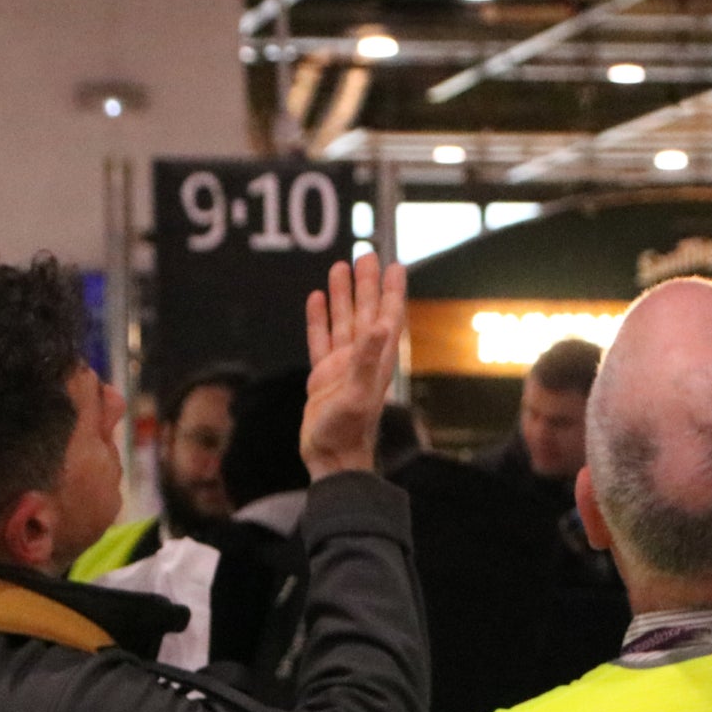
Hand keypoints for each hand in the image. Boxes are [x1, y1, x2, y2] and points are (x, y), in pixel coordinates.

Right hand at [300, 253, 407, 481]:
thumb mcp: (357, 393)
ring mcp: (341, 366)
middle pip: (366, 311)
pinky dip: (319, 319)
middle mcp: (361, 358)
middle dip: (367, 283)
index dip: (391, 290)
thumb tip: (381, 325)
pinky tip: (316, 300)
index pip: (387, 316)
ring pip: (343, 321)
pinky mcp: (322, 377)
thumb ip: (366, 359)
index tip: (395, 264)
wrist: (331, 458)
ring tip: (340, 266)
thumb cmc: (347, 431)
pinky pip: (320, 340)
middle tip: (366, 253)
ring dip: (343, 294)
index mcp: (376, 359)